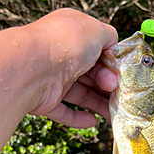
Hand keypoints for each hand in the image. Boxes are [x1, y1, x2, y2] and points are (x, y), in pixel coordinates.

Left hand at [28, 9, 117, 128]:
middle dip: (107, 85)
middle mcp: (61, 54)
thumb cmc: (64, 44)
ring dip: (98, 104)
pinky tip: (93, 122)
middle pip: (90, 73)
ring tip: (113, 114)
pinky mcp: (45, 100)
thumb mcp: (96, 31)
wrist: (32, 67)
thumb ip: (110, 37)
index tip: (121, 73)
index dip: (111, 63)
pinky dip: (78, 119)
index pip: (97, 49)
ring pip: (80, 94)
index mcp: (72, 34)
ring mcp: (52, 78)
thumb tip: (114, 46)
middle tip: (117, 93)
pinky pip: (63, 112)